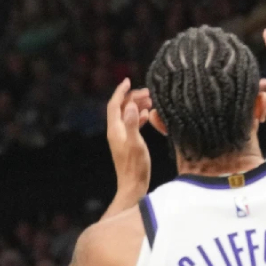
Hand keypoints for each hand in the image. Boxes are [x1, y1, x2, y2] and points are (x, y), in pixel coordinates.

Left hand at [106, 79, 151, 202]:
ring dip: (137, 106)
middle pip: (121, 108)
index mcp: (115, 130)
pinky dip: (140, 117)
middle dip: (132, 97)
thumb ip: (133, 124)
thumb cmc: (136, 166)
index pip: (114, 105)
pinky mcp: (128, 142)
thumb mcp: (136, 143)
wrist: (133, 185)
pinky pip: (132, 124)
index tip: (128, 80)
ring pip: (127, 115)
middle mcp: (116, 131)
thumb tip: (130, 106)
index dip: (120, 92)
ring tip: (151, 101)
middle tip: (148, 93)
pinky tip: (149, 116)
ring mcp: (121, 137)